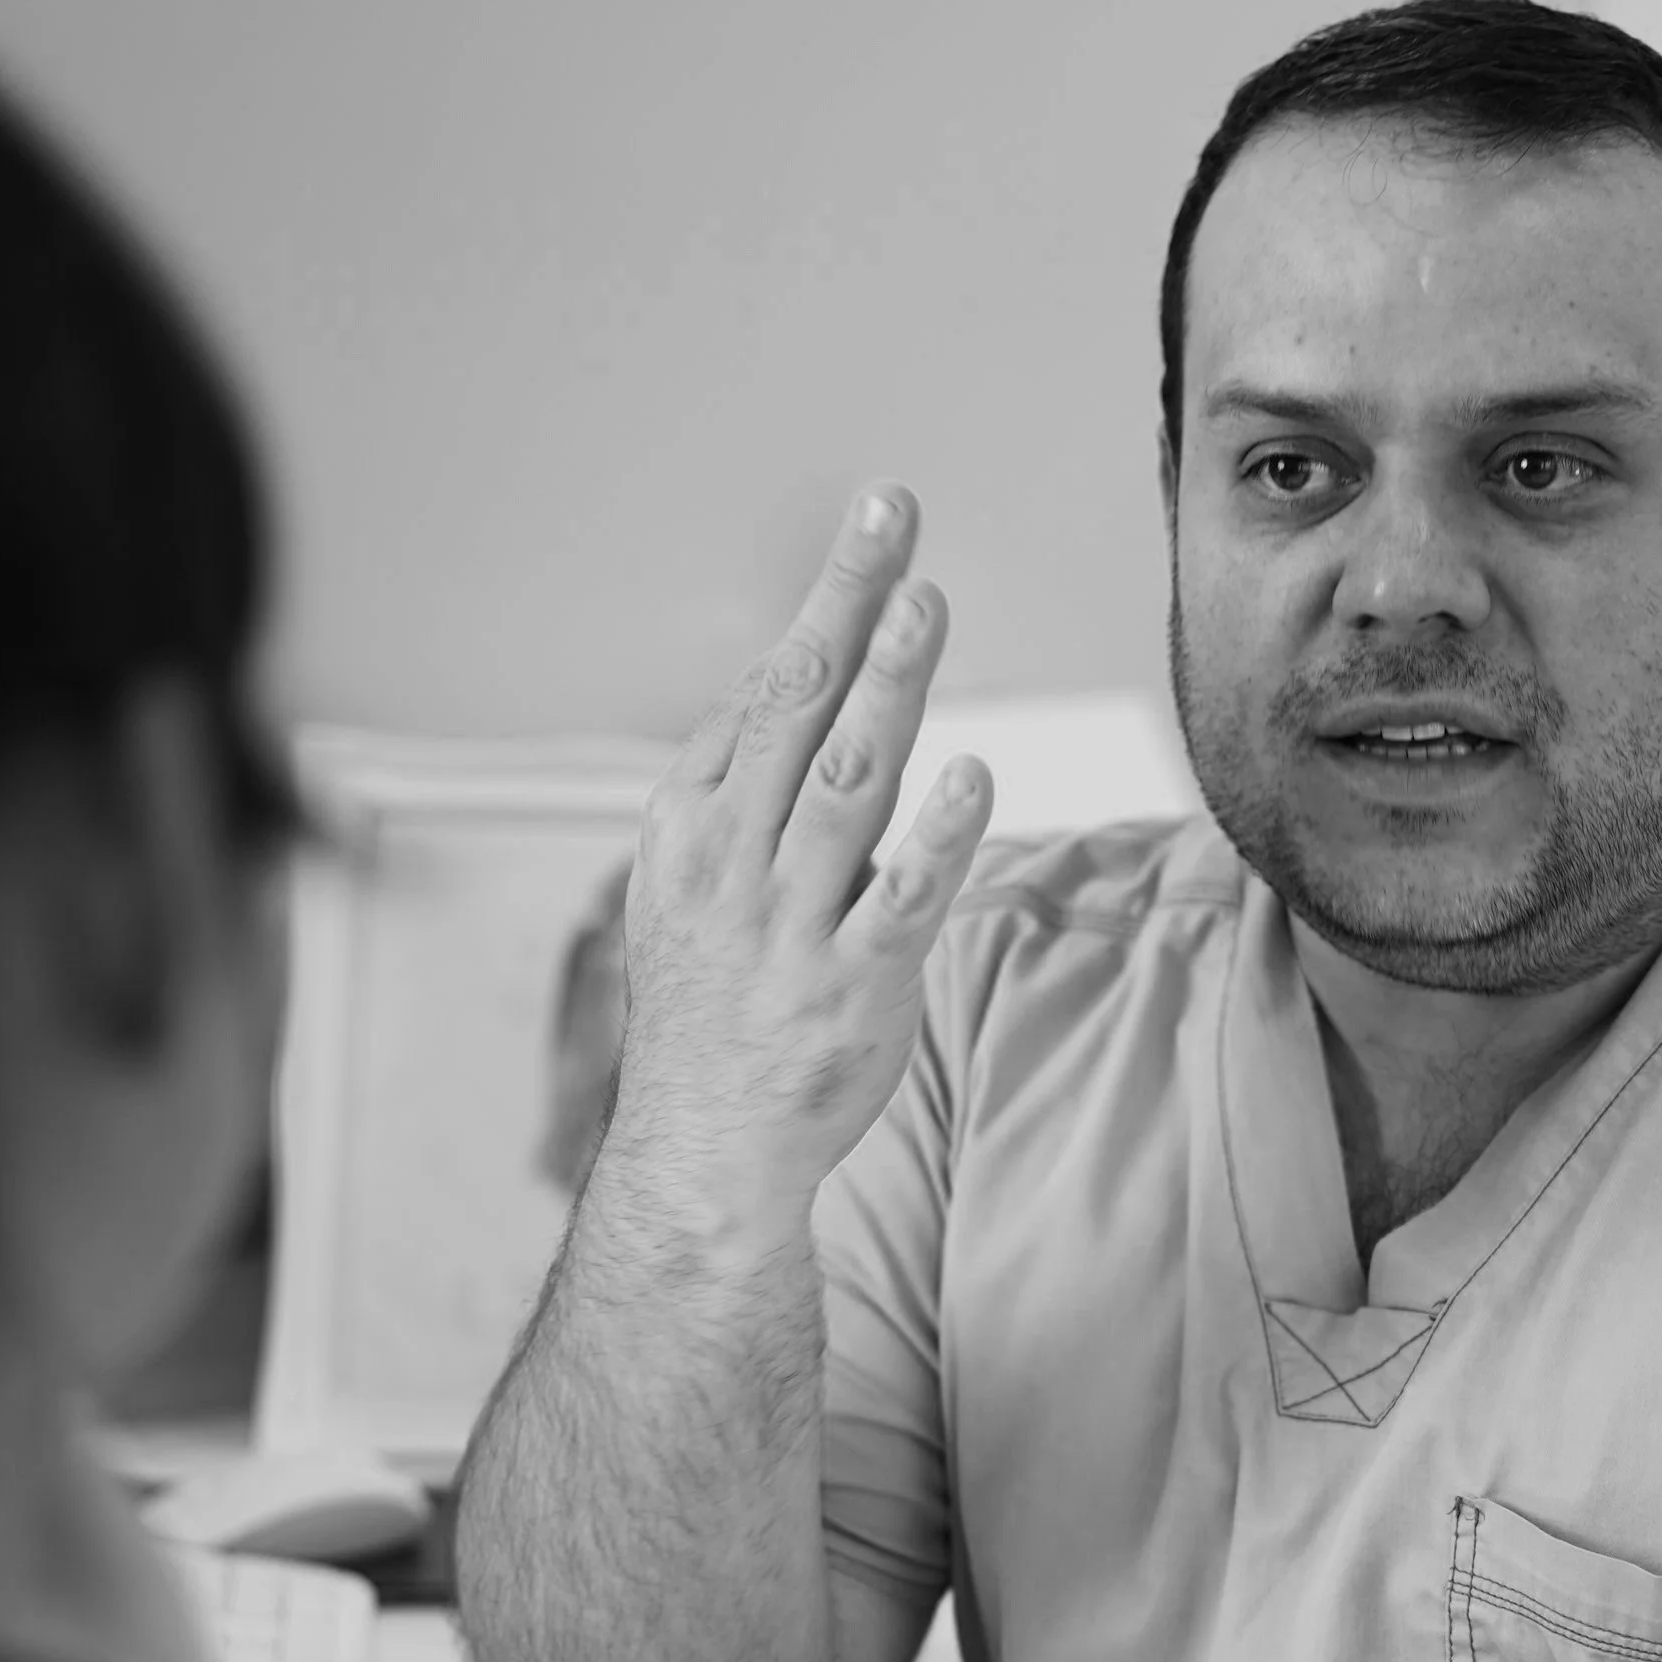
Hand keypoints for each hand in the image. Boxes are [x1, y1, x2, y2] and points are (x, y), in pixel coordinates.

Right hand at [599, 489, 993, 1235]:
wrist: (701, 1151)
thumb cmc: (711, 999)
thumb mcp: (690, 881)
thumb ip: (746, 784)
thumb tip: (801, 671)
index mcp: (688, 822)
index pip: (764, 691)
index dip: (824, 603)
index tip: (877, 525)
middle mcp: (730, 861)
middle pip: (797, 706)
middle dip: (845, 600)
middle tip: (892, 510)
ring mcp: (789, 925)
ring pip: (847, 783)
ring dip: (888, 685)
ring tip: (927, 602)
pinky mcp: (852, 990)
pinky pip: (899, 901)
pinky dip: (936, 836)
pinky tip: (974, 775)